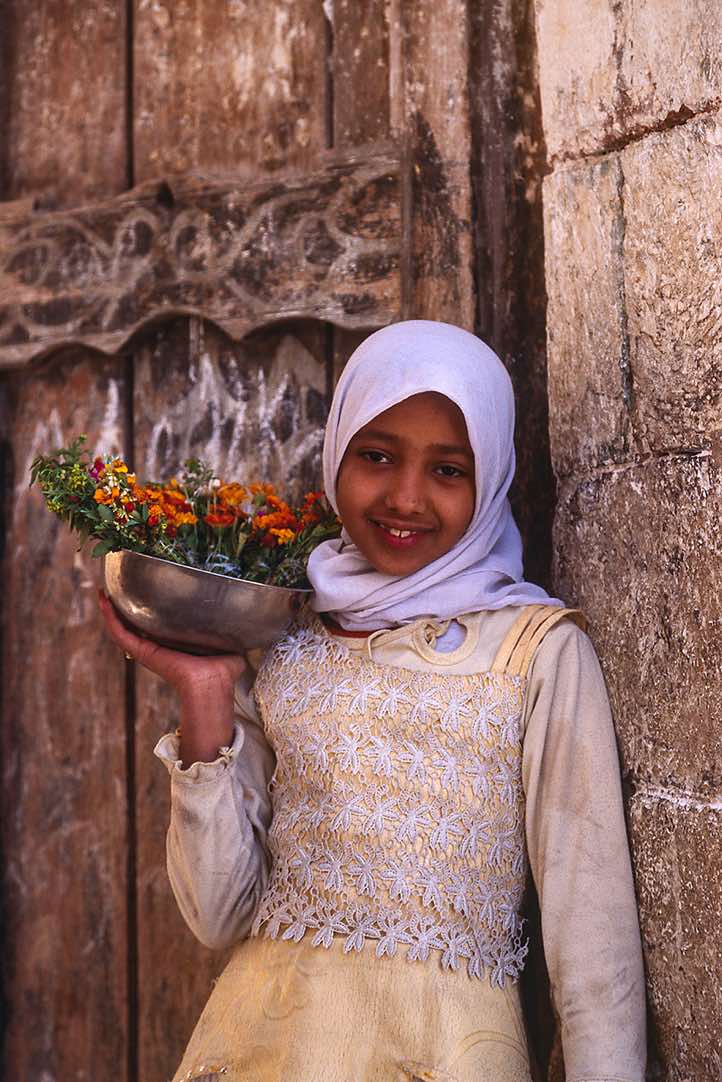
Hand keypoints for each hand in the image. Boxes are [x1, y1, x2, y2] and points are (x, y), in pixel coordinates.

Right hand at [97, 589, 245, 765]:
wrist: (212, 683)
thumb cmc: (223, 669)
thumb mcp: (228, 645)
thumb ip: (233, 632)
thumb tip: (247, 622)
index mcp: (174, 644)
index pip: (156, 626)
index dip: (146, 610)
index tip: (140, 592)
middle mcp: (158, 647)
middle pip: (134, 625)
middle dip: (123, 608)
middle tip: (114, 589)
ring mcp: (147, 649)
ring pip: (121, 628)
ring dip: (110, 610)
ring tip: (102, 591)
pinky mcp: (141, 652)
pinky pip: (120, 633)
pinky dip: (110, 617)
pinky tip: (103, 600)